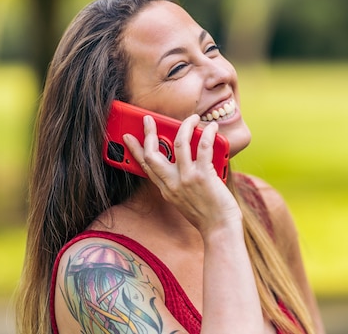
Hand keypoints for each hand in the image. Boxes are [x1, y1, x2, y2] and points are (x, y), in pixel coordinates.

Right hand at [123, 114, 240, 234]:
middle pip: (152, 154)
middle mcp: (172, 184)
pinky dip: (208, 134)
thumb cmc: (208, 215)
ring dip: (185, 126)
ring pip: (179, 143)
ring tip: (192, 118)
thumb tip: (187, 161)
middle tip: (148, 119)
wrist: (219, 229)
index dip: (134, 150)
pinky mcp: (203, 176)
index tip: (127, 137)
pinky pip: (203, 147)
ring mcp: (187, 179)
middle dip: (148, 133)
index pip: (145, 167)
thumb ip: (181, 183)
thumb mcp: (185, 200)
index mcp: (167, 190)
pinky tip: (211, 128)